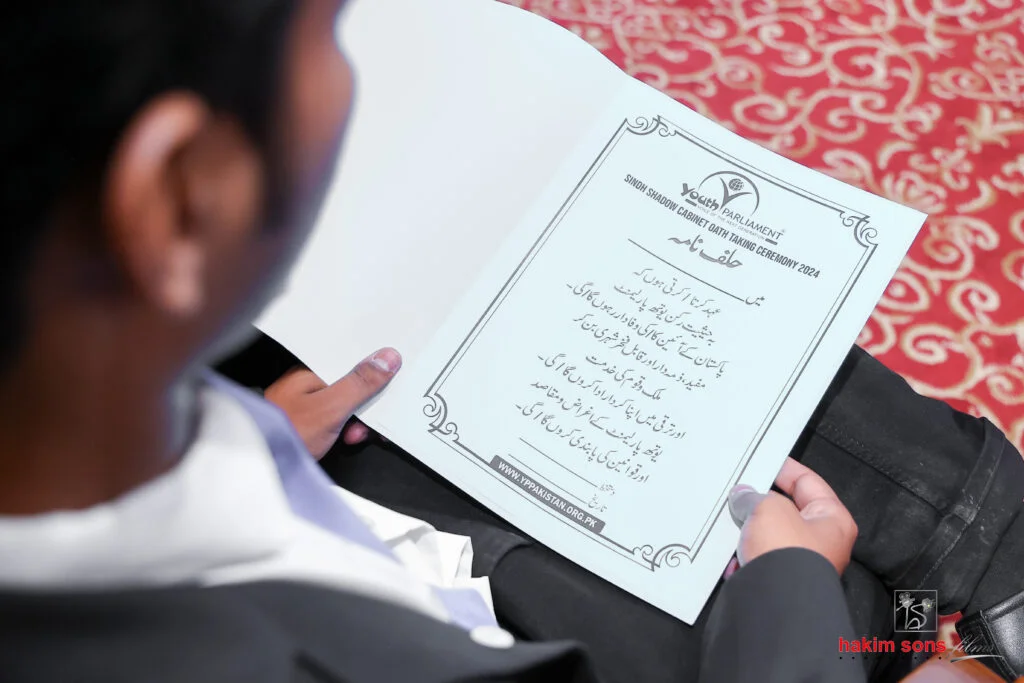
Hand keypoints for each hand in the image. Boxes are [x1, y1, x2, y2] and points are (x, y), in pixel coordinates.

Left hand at [264, 348, 400, 459]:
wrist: (260, 467)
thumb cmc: (288, 433)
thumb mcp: (331, 407)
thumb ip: (360, 383)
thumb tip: (387, 357)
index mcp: (311, 371)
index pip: (351, 362)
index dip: (374, 374)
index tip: (391, 387)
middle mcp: (308, 384)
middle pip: (350, 385)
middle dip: (366, 406)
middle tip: (368, 424)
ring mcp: (307, 405)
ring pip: (345, 406)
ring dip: (357, 422)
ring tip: (352, 437)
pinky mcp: (308, 424)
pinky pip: (336, 420)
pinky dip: (345, 430)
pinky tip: (345, 441)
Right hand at [726, 457, 856, 574]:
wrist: (776, 601)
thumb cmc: (788, 555)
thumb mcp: (768, 508)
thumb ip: (755, 496)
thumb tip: (744, 496)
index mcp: (833, 520)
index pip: (808, 482)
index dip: (785, 469)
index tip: (765, 462)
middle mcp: (823, 543)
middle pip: (788, 510)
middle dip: (762, 503)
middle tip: (742, 492)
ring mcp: (802, 564)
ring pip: (770, 535)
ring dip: (751, 529)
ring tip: (736, 522)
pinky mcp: (780, 580)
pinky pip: (760, 558)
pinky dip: (745, 553)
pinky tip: (734, 551)